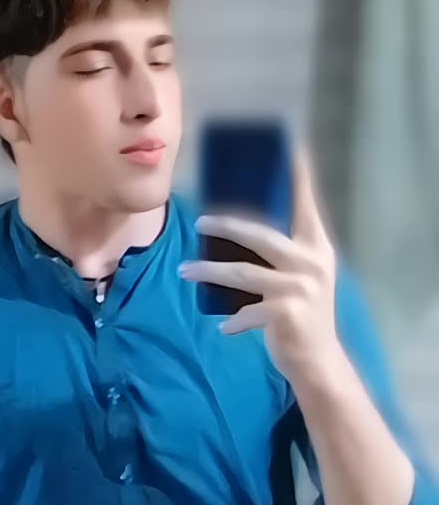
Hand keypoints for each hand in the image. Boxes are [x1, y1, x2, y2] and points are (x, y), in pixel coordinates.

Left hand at [180, 149, 340, 382]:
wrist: (319, 360)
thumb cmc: (302, 313)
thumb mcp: (299, 277)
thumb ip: (279, 254)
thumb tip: (234, 230)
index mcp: (316, 246)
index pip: (305, 203)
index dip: (299, 174)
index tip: (292, 143)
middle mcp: (311, 263)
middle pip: (260, 235)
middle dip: (226, 226)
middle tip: (199, 221)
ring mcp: (300, 289)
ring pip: (243, 273)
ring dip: (210, 271)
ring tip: (186, 270)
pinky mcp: (288, 315)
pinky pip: (249, 312)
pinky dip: (233, 320)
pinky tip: (222, 326)